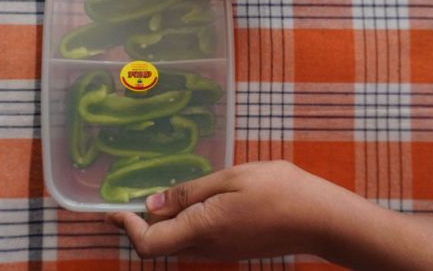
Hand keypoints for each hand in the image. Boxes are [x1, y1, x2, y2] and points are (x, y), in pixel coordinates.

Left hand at [106, 160, 372, 259]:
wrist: (320, 218)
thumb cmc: (277, 190)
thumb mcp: (229, 180)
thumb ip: (187, 193)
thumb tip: (150, 205)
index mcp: (201, 229)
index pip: (149, 242)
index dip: (126, 228)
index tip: (113, 209)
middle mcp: (206, 248)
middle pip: (159, 246)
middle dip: (139, 226)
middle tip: (130, 198)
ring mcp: (221, 252)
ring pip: (177, 245)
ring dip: (161, 225)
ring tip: (161, 195)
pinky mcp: (233, 249)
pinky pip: (196, 242)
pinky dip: (182, 226)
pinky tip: (192, 202)